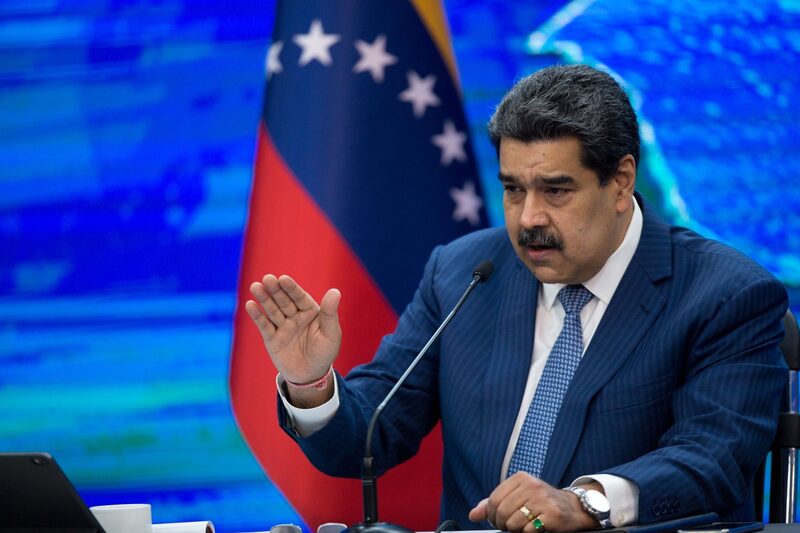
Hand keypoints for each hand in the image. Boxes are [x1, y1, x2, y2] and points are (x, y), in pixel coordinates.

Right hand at [245, 274, 341, 398]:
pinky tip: (250, 305)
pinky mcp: (272, 338)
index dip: (291, 288)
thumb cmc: (324, 353)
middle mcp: (295, 316)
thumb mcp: (331, 334)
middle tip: (267, 278)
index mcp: (310, 311)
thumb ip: (330, 313)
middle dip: (275, 290)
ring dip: (264, 298)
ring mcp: (282, 326)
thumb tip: (335, 291)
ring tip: (255, 287)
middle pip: (283, 300)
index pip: (299, 297)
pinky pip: (264, 325)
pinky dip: (257, 316)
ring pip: (272, 310)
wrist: (311, 376)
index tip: (283, 279)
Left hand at [468, 472, 597, 532]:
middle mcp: (532, 485)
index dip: (491, 514)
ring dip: (515, 530)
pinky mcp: (552, 514)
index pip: (494, 499)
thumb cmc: (540, 502)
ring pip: (513, 522)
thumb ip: (493, 503)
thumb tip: (473, 514)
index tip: (496, 520)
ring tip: (522, 526)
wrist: (572, 507)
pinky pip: (528, 530)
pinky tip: (534, 527)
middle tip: (509, 526)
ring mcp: (542, 499)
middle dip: (502, 524)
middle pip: (502, 512)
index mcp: (521, 478)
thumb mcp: (517, 496)